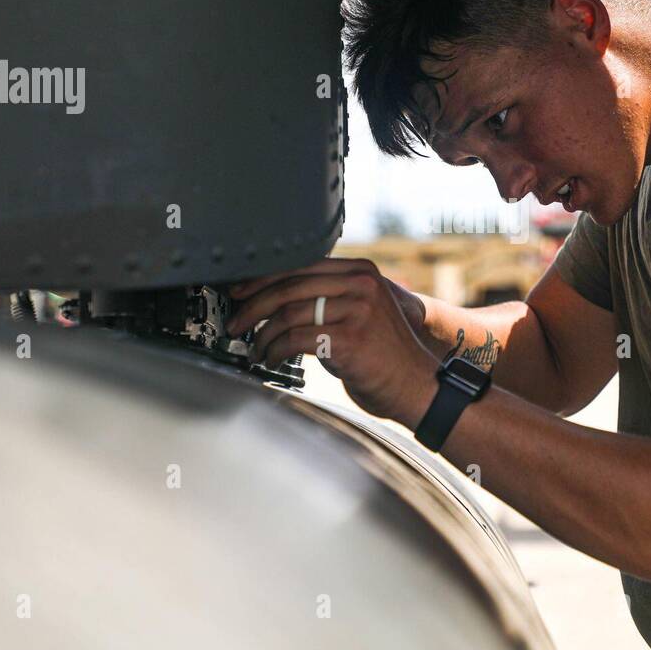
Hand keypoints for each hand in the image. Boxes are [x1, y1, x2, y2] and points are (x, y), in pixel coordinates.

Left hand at [227, 258, 438, 424]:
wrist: (415, 384)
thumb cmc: (381, 353)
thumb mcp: (360, 311)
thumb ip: (329, 297)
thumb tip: (274, 297)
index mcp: (361, 271)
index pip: (300, 265)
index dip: (263, 279)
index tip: (239, 292)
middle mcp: (361, 284)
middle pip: (290, 286)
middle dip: (254, 306)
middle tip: (234, 323)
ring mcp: (357, 310)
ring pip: (289, 313)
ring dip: (263, 334)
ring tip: (255, 348)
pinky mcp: (349, 339)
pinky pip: (296, 340)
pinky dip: (275, 351)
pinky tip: (270, 360)